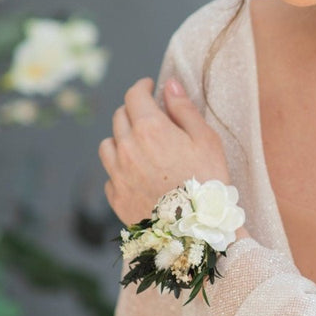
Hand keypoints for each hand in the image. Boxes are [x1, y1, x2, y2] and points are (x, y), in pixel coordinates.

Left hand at [98, 76, 230, 226]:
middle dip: (133, 111)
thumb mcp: (206, 140)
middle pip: (119, 116)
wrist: (196, 232)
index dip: (142, 86)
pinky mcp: (116, 197)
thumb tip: (170, 84)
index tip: (149, 87)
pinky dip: (119, 169)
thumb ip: (184, 109)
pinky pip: (110, 174)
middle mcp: (127, 147)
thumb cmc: (208, 183)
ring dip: (121, 139)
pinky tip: (136, 174)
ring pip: (108, 145)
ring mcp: (118, 173)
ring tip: (139, 146)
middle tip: (149, 116)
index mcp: (150, 128)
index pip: (134, 95)